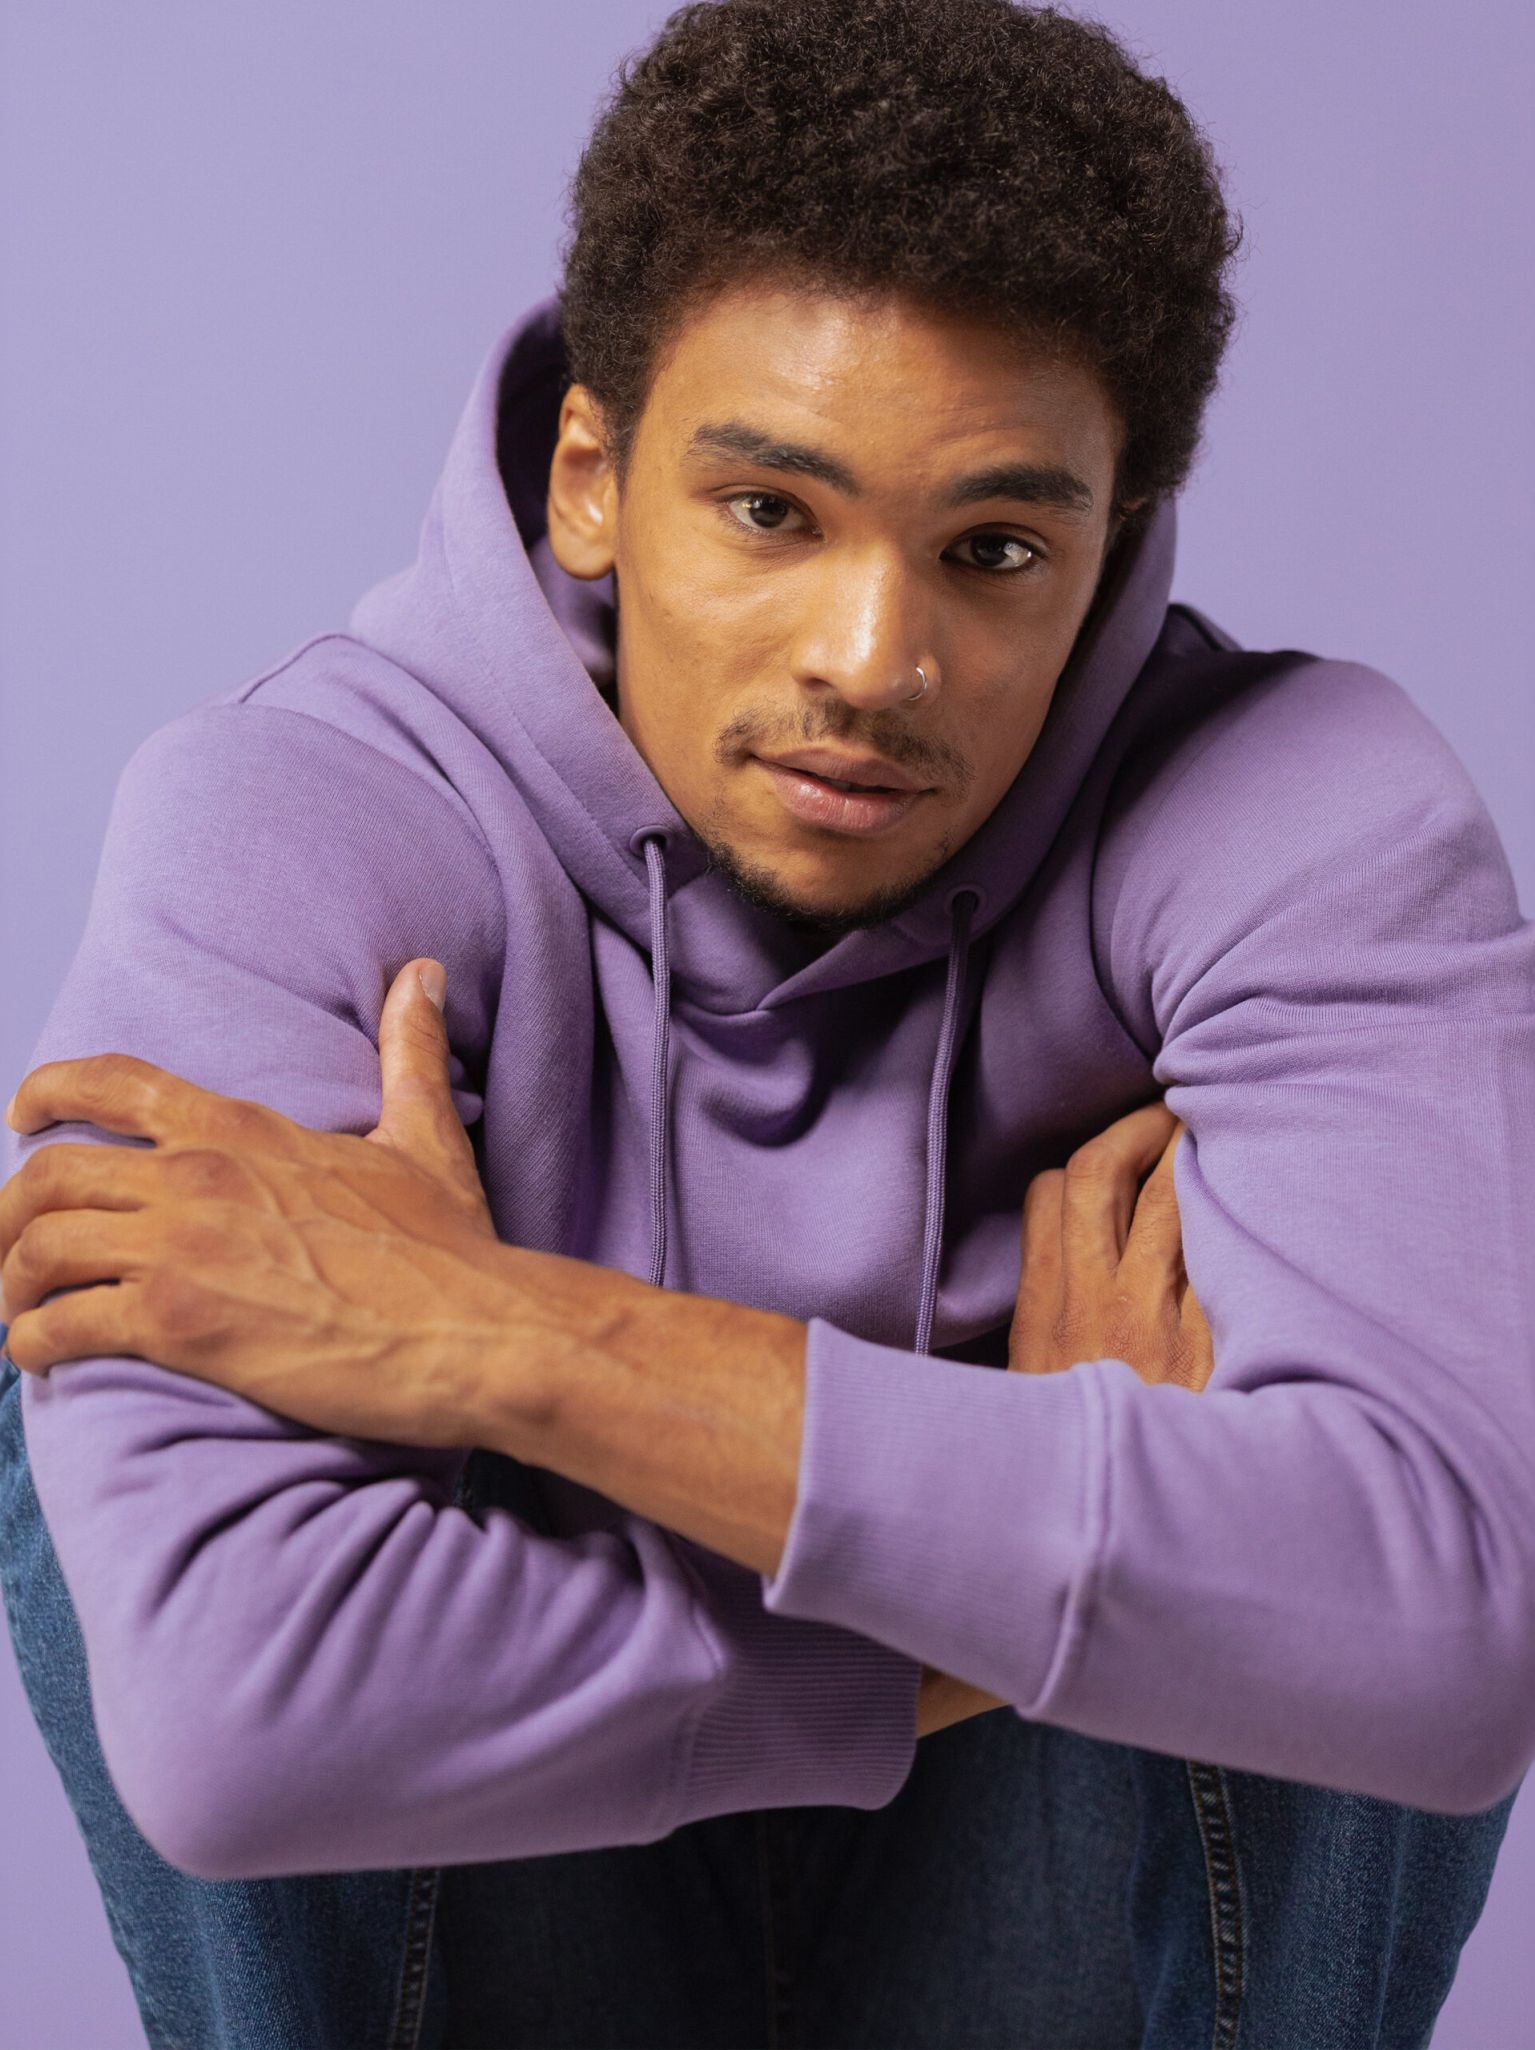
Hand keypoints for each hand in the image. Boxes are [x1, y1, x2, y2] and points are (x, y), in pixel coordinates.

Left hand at [0, 960, 510, 1447]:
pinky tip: (39, 1357)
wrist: (474, 1332)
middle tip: (9, 1248)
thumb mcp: (426, 1136)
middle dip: (7, 1214)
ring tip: (19, 1312)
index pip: (115, 1083)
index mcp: (244, 1129)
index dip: (49, 1092)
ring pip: (39, 1248)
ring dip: (13, 1284)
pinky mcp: (177, 1325)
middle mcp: (197, 1175)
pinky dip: (33, 1343)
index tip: (21, 1114)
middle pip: (49, 1174)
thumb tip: (424, 975)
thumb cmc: (452, 1249)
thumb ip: (410, 1054)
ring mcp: (181, 1249)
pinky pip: (63, 1325)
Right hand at [917, 1099, 1214, 1737]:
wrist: (1139, 1556)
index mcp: (1043, 1325)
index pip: (1047, 1200)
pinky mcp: (1224, 1343)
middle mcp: (1101, 1309)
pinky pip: (1228, 1253)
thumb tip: (989, 1363)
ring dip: (1189, 1157)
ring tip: (1208, 1140)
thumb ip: (1017, 1380)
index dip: (1074, 1167)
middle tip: (1165, 1114)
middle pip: (1105, 1176)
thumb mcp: (1020, 1435)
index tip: (1098, 1158)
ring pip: (1172, 1197)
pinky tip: (1257, 1214)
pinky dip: (1239, 1220)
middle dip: (1134, 1130)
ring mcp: (1166, 1321)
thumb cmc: (1075, 1502)